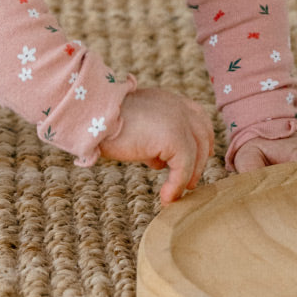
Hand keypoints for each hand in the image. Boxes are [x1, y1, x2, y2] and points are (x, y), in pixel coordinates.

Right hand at [99, 85, 213, 203]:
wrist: (94, 116)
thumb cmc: (105, 123)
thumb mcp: (136, 125)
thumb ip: (152, 136)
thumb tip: (158, 159)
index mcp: (169, 100)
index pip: (198, 117)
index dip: (202, 138)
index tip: (201, 156)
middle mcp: (178, 106)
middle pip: (202, 135)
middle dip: (198, 161)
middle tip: (189, 183)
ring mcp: (178, 121)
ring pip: (195, 155)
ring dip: (186, 178)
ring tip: (172, 194)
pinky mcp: (174, 138)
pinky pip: (183, 168)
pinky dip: (176, 186)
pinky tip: (165, 197)